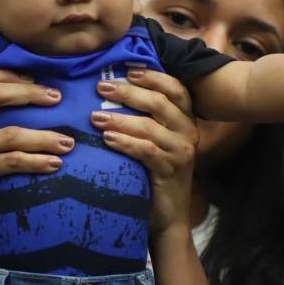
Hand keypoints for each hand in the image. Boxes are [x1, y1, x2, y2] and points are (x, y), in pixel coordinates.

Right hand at [0, 69, 69, 232]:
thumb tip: (16, 88)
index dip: (9, 74)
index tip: (34, 78)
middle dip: (31, 93)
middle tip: (57, 98)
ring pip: (12, 133)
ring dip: (45, 137)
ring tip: (68, 142)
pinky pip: (14, 161)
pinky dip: (38, 161)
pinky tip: (55, 163)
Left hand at [91, 69, 196, 236]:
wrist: (167, 214)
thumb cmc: (154, 172)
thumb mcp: (154, 140)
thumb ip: (145, 116)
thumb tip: (113, 86)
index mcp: (186, 120)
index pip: (175, 89)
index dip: (153, 76)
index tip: (127, 69)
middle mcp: (188, 132)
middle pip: (160, 103)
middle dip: (129, 92)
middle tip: (100, 87)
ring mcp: (181, 152)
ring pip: (150, 126)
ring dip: (120, 118)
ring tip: (95, 116)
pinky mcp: (170, 171)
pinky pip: (146, 151)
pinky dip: (125, 142)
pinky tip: (107, 139)